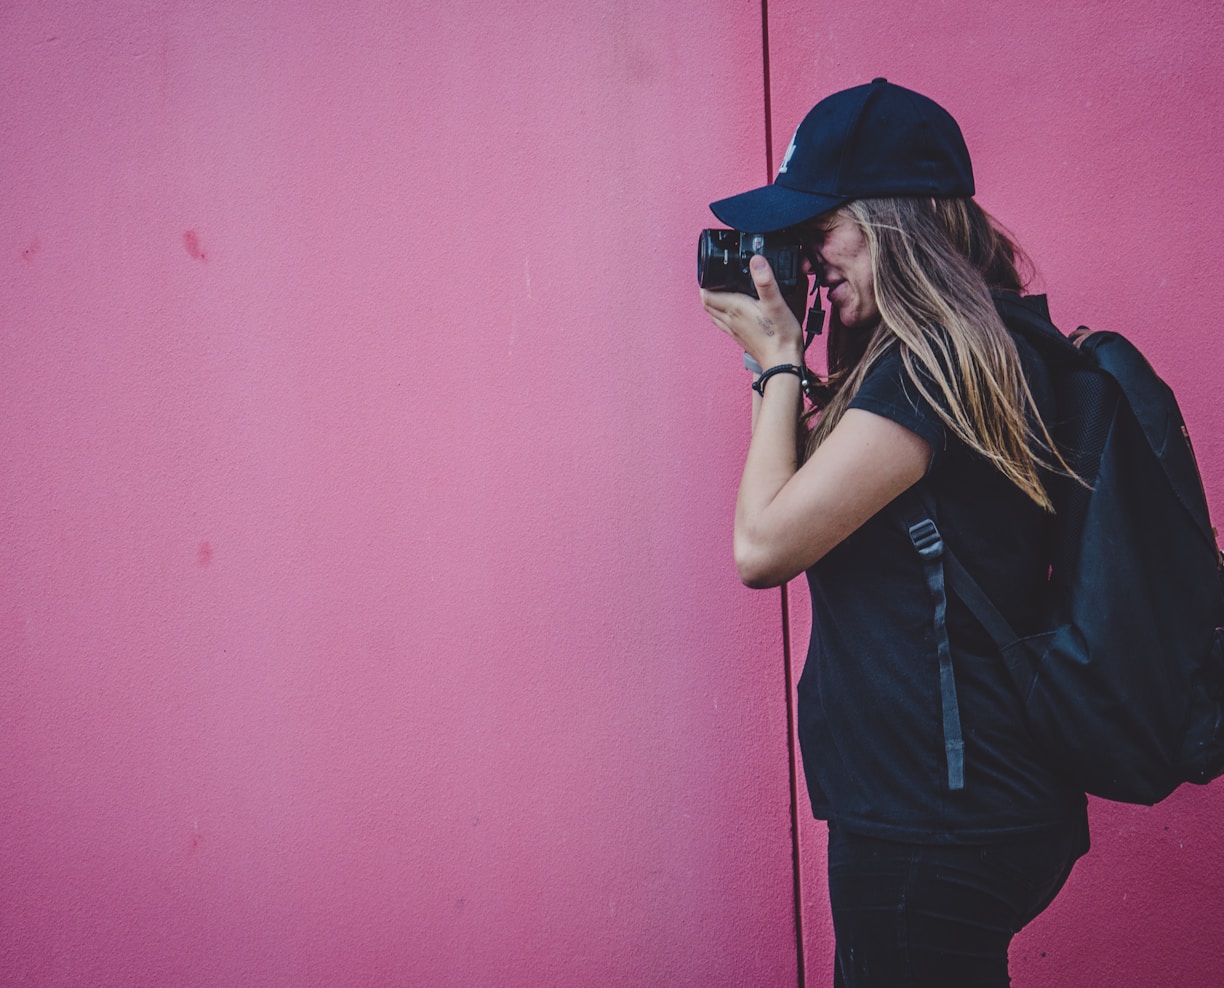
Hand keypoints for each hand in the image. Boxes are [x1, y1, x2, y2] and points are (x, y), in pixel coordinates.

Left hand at [701, 254, 804, 369]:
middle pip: (708, 304)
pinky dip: (723, 315)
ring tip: (720, 292)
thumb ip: (765, 281)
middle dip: (708, 290)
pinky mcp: (741, 338)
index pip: (707, 294)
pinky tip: (733, 312)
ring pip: (714, 315)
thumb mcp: (775, 302)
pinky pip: (724, 324)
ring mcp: (734, 330)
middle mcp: (730, 320)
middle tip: (714, 280)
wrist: (782, 363)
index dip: (705, 282)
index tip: (709, 272)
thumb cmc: (780, 336)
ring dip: (713, 303)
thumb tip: (756, 260)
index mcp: (734, 308)